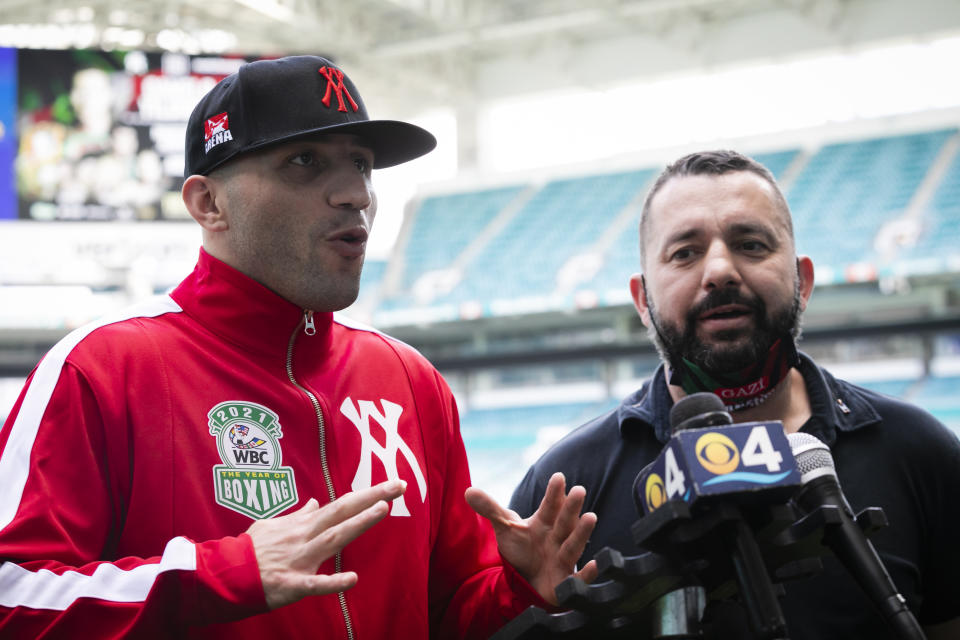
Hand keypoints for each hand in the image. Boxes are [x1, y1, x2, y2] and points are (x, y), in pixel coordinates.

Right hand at [247, 479, 405, 609]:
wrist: (224, 574)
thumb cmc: (249, 550)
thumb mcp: (271, 525)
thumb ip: (296, 516)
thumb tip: (313, 503)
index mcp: (303, 525)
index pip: (342, 504)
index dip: (368, 494)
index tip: (393, 485)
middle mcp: (305, 537)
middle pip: (343, 513)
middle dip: (372, 498)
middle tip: (399, 486)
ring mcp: (300, 559)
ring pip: (333, 538)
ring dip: (358, 524)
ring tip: (382, 511)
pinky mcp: (292, 584)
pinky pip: (315, 583)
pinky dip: (333, 582)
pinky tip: (352, 579)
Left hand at [465, 472, 597, 604]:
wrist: (529, 580)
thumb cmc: (523, 549)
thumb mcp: (506, 528)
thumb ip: (491, 509)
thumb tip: (467, 491)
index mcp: (545, 523)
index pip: (549, 506)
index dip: (553, 493)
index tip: (558, 477)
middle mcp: (557, 538)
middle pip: (564, 521)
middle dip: (571, 507)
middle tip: (579, 490)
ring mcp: (563, 559)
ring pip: (574, 545)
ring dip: (582, 533)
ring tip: (591, 517)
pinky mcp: (566, 582)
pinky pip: (580, 578)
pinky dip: (588, 574)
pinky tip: (595, 565)